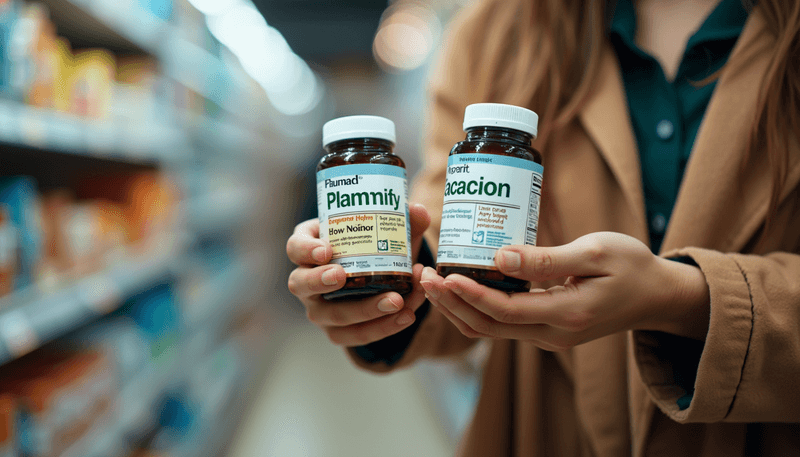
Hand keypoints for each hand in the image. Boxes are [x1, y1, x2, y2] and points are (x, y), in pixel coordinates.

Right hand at [286, 203, 430, 346]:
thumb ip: (402, 222)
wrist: (382, 283)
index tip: (326, 250)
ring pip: (331, 315)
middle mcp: (307, 280)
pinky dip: (384, 327)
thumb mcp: (383, 233)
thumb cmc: (373, 249)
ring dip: (365, 310)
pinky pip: (355, 335)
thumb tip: (418, 211)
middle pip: (300, 283)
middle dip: (319, 281)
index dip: (305, 249)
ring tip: (396, 300)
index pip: (295, 247)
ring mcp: (319, 309)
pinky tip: (406, 315)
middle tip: (341, 276)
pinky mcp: (337, 331)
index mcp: (311, 248)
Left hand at [420, 232, 709, 351]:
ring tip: (431, 283)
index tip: (444, 274)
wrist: (658, 296)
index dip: (471, 294)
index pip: (506, 311)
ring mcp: (549, 336)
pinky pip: (502, 325)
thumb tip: (499, 258)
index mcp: (567, 315)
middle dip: (452, 302)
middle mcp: (553, 334)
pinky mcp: (546, 330)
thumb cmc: (632, 266)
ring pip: (491, 330)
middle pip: (489, 326)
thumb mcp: (595, 253)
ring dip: (458, 308)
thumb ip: (547, 259)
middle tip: (424, 276)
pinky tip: (458, 289)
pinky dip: (475, 309)